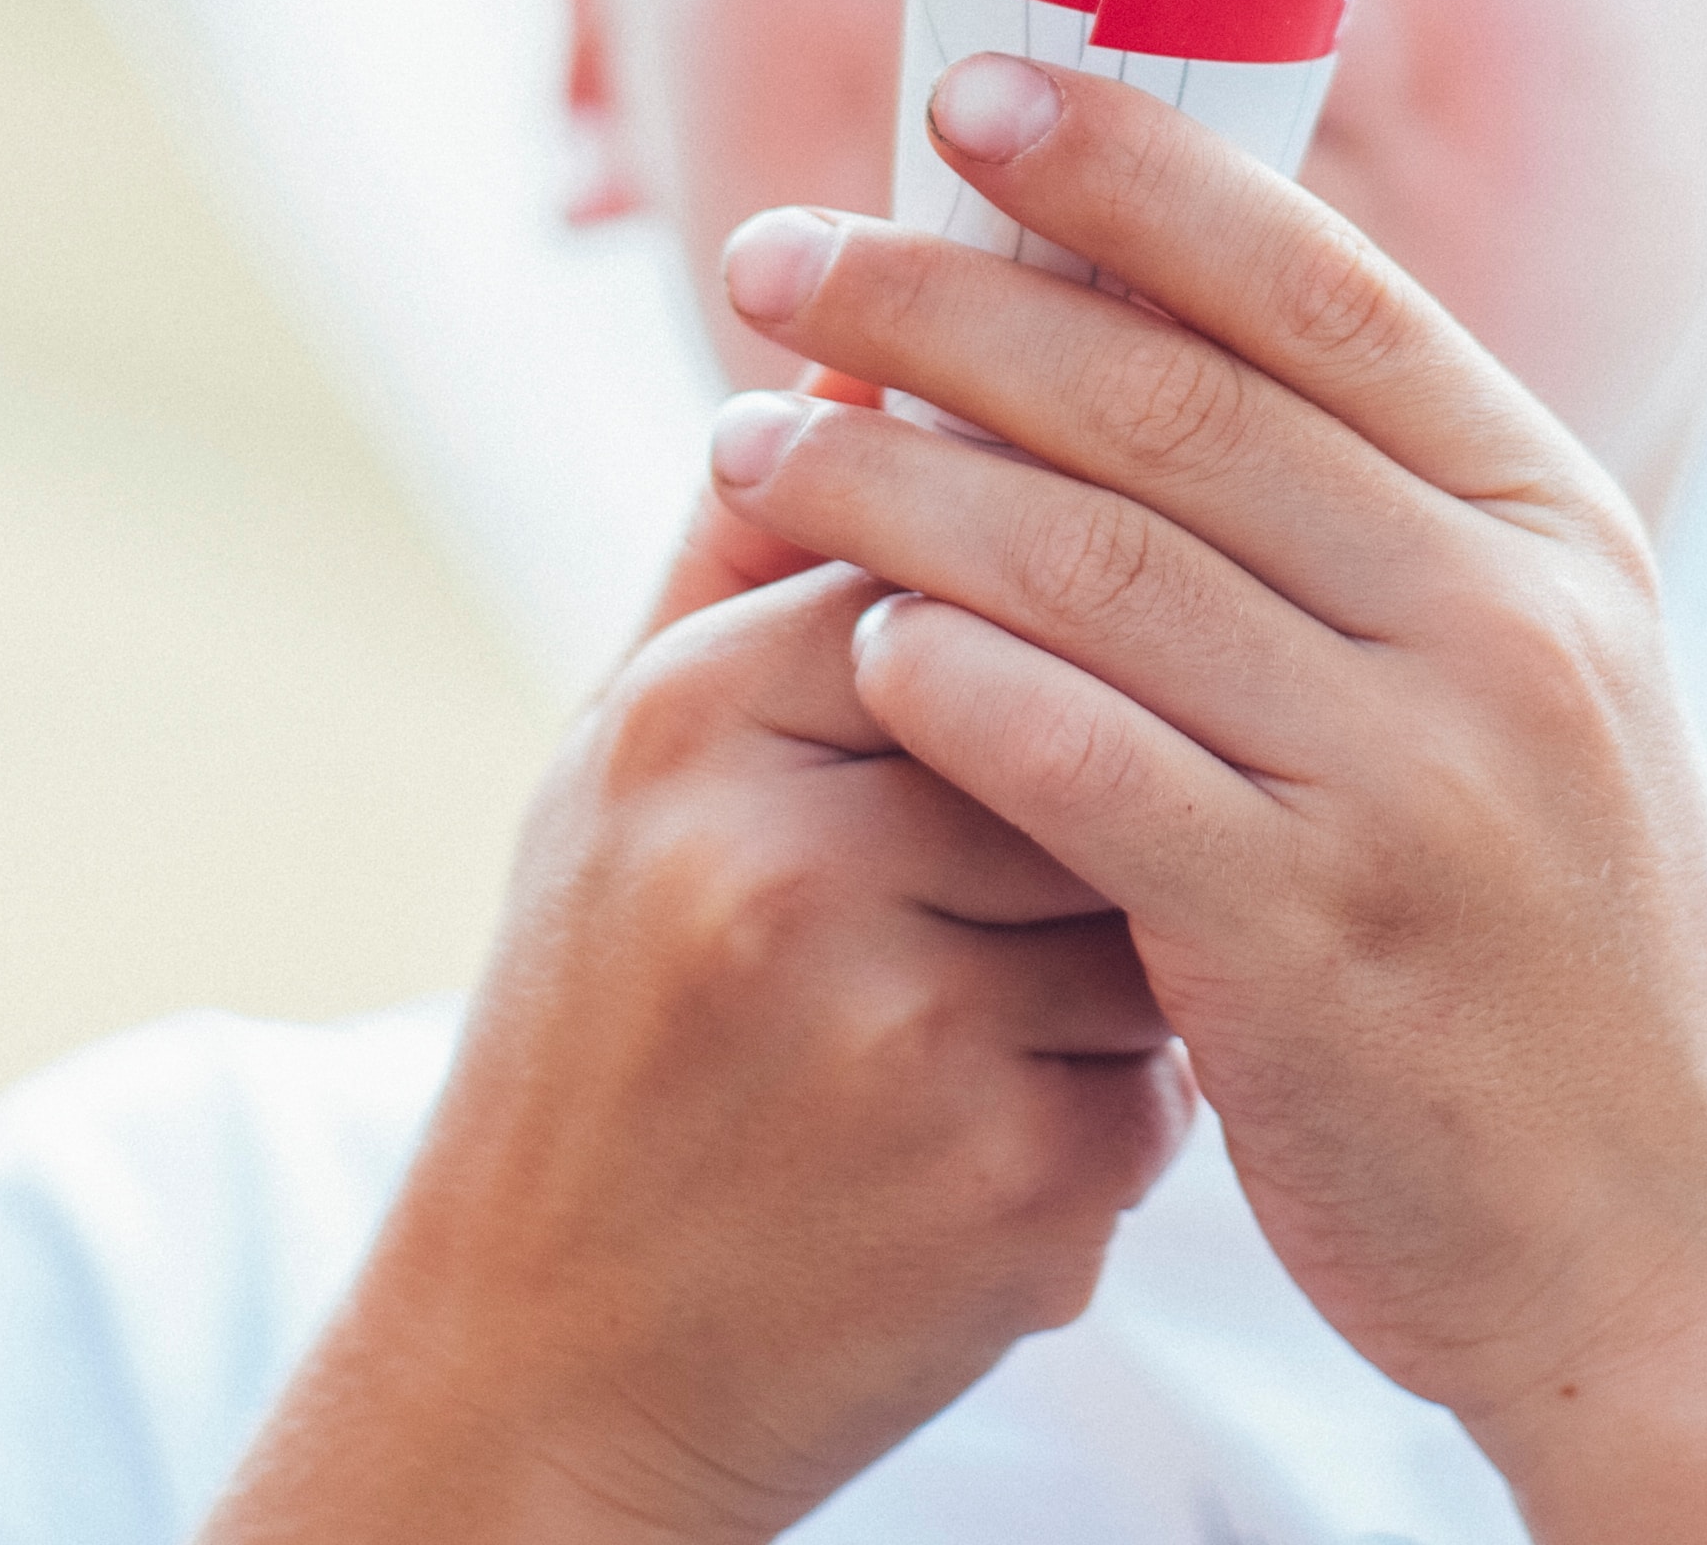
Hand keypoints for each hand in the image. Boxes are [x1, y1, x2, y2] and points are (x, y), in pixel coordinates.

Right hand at [210, 532, 1195, 1544]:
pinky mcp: (1010, 1191)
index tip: (1049, 655)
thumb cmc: (598, 1031)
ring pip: (1154, 893)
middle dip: (1101, 777)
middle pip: (1093, 716)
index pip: (980, 556)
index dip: (1044, 611)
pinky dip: (1110, 1105)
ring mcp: (906, 1035)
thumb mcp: (624, 764)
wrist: (542, 1374)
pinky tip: (978, 1146)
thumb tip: (877, 332)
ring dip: (1123, 946)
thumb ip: (752, 545)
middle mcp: (789, 860)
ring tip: (967, 1022)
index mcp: (698, 718)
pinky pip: (1164, 1076)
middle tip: (1034, 848)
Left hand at [704, 58, 1706, 1542]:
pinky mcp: (1315, 941)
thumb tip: (1156, 327)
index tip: (964, 102)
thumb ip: (1373, 529)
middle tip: (773, 259)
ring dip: (890, 482)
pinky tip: (846, 636)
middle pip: (1170, 396)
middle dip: (943, 306)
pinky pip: (1081, 762)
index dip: (1127, 169)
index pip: (1313, 283)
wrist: (1670, 1265)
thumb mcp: (1525, 695)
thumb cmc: (1543, 961)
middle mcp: (1505, 619)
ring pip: (1094, 562)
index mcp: (1550, 525)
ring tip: (745, 440)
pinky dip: (949, 679)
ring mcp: (1419, 778)